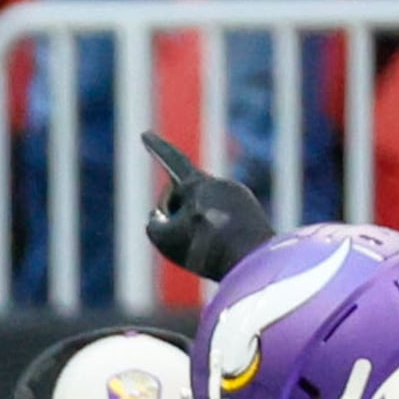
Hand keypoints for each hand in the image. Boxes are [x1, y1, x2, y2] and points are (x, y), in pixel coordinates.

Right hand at [144, 132, 275, 283]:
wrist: (253, 263)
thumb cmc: (205, 249)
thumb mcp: (164, 239)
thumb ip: (154, 225)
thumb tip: (161, 219)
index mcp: (198, 184)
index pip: (172, 160)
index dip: (156, 148)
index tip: (145, 135)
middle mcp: (221, 184)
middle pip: (185, 197)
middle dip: (175, 214)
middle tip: (179, 241)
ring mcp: (240, 198)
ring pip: (205, 212)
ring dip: (198, 228)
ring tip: (206, 251)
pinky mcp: (253, 214)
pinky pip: (225, 222)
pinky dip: (217, 236)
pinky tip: (221, 252)